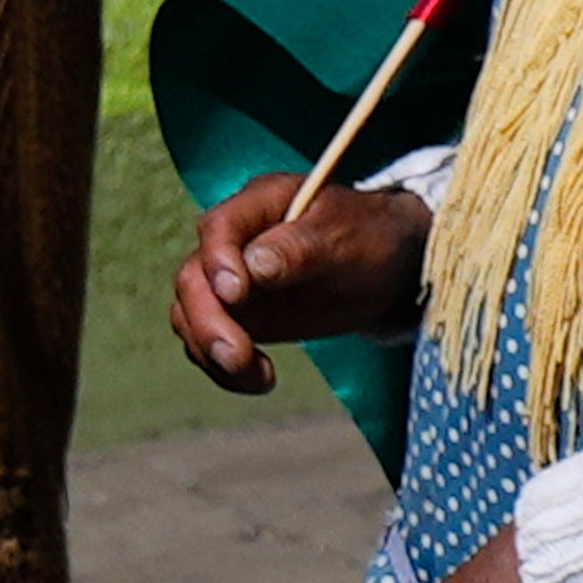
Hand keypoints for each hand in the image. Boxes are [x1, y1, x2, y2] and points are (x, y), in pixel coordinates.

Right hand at [174, 177, 432, 396]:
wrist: (392, 268)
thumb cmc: (372, 238)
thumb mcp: (346, 238)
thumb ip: (299, 249)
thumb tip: (252, 267)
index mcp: (261, 201)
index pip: (219, 228)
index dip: (219, 262)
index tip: (236, 295)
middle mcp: (235, 239)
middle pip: (194, 278)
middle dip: (208, 322)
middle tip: (238, 357)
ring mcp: (230, 279)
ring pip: (191, 315)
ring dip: (212, 351)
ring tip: (258, 376)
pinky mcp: (236, 315)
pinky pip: (209, 343)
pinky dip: (224, 368)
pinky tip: (260, 381)